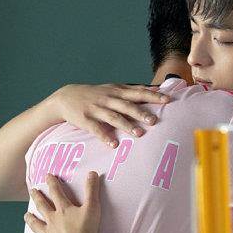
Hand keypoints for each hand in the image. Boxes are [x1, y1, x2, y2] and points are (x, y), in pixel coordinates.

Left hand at [22, 172, 102, 232]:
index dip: (52, 183)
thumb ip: (92, 190)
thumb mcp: (93, 207)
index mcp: (63, 210)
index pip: (56, 192)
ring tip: (26, 215)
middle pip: (43, 207)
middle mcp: (53, 220)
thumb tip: (92, 172)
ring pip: (36, 225)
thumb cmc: (86, 230)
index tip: (47, 176)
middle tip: (32, 191)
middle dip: (38, 197)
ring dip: (30, 219)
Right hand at [49, 83, 169, 147]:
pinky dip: (105, 136)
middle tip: (154, 120)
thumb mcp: (113, 88)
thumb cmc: (95, 94)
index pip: (137, 92)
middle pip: (127, 105)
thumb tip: (155, 89)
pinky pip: (96, 129)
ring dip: (126, 126)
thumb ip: (133, 90)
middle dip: (141, 112)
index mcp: (117, 91)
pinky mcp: (85, 120)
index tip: (167, 100)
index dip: (152, 95)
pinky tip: (113, 145)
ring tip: (139, 134)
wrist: (65, 97)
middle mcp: (108, 99)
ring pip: (113, 117)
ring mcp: (96, 109)